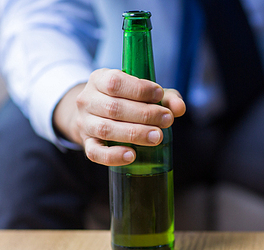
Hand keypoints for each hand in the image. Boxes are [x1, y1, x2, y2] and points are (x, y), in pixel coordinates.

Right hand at [53, 68, 185, 165]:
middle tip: (167, 119)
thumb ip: (164, 96)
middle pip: (113, 108)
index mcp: (99, 79)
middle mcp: (87, 100)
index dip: (139, 89)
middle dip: (144, 114)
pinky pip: (95, 153)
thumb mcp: (142, 91)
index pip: (115, 82)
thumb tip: (179, 108)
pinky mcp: (86, 144)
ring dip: (135, 133)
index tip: (159, 95)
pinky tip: (132, 156)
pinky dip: (113, 156)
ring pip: (106, 129)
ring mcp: (84, 123)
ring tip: (158, 136)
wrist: (93, 115)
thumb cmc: (124, 100)